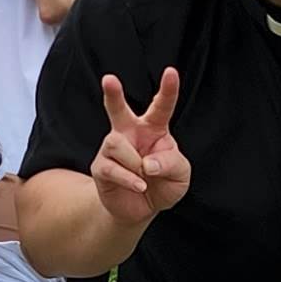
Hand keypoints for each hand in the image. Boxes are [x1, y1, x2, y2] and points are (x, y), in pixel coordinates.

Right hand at [89, 70, 191, 228]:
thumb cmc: (164, 184)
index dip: (168, 90)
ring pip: (116, 142)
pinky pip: (111, 167)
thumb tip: (148, 163)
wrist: (142, 209)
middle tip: (109, 79)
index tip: (171, 72)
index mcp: (154, 129)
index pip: (161, 106)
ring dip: (134, 163)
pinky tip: (139, 186)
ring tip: (144, 178)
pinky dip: (129, 179)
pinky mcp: (100, 167)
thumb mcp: (180, 175)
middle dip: (113, 94)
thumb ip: (171, 164)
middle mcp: (130, 133)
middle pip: (118, 109)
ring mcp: (112, 149)